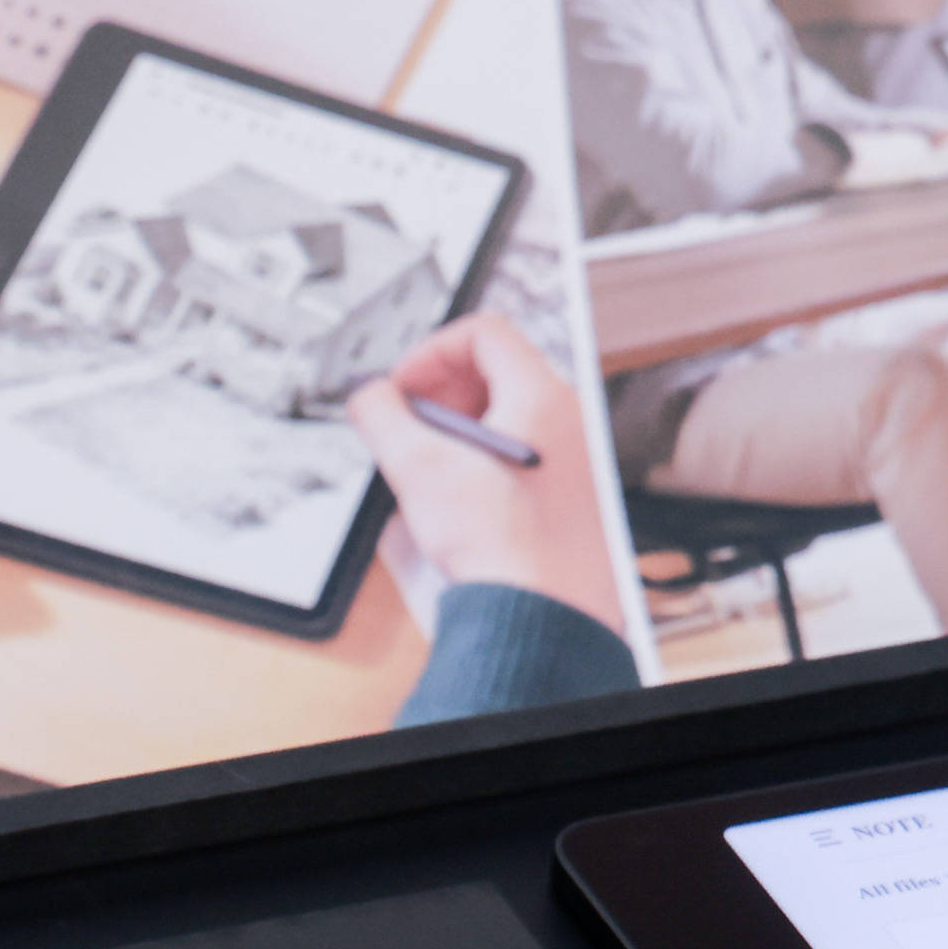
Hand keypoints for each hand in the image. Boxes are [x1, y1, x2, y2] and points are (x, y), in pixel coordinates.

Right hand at [342, 314, 623, 626]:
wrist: (538, 615)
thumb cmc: (499, 547)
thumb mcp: (417, 467)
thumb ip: (380, 416)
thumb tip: (369, 399)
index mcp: (544, 398)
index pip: (485, 333)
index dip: (430, 352)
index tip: (404, 388)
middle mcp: (572, 422)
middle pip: (498, 373)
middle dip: (441, 392)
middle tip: (410, 423)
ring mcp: (578, 461)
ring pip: (510, 416)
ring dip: (459, 428)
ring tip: (429, 464)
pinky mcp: (575, 499)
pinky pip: (525, 455)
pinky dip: (485, 459)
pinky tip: (459, 497)